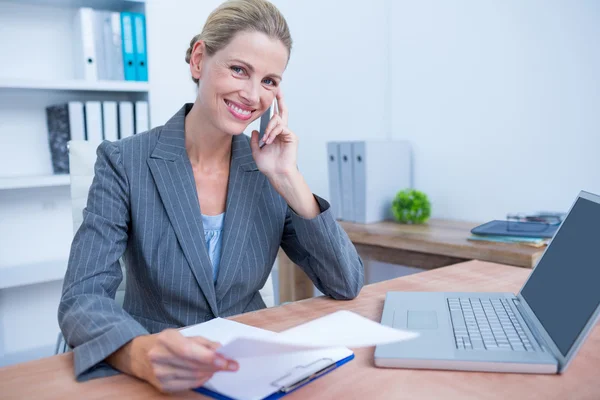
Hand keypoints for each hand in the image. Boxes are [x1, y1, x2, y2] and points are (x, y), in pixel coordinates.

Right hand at [115, 329, 238, 392]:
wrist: (138, 355)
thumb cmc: (165, 342)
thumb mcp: (181, 334)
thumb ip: (202, 342)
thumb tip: (219, 350)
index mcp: (165, 339)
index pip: (189, 351)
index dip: (208, 357)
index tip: (225, 360)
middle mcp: (159, 357)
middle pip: (194, 365)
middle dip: (215, 366)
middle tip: (231, 365)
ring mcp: (159, 374)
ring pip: (193, 377)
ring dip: (210, 373)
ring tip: (219, 367)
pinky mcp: (162, 386)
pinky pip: (188, 385)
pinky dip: (201, 380)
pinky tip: (206, 374)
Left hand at [250, 89, 297, 177]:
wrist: (277, 174)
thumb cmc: (269, 166)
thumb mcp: (256, 152)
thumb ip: (254, 141)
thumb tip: (253, 130)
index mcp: (275, 134)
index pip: (275, 117)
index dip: (273, 106)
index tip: (270, 95)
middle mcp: (282, 132)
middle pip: (282, 111)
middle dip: (280, 100)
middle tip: (278, 89)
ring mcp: (287, 133)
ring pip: (278, 120)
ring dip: (269, 129)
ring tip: (265, 140)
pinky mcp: (292, 137)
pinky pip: (281, 127)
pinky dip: (273, 132)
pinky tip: (269, 140)